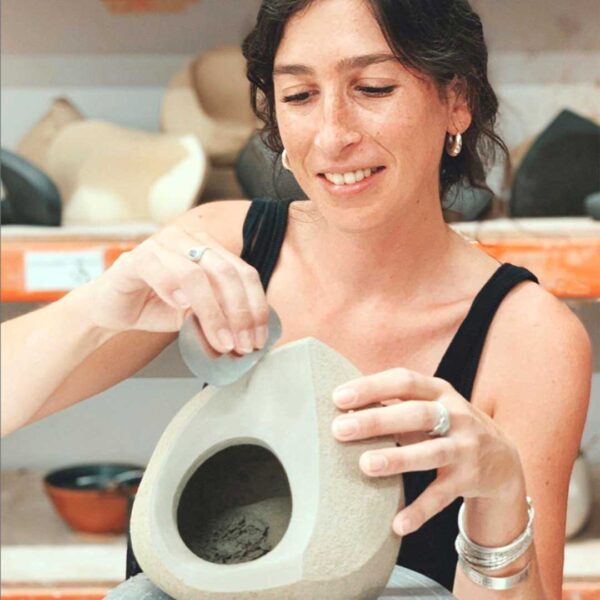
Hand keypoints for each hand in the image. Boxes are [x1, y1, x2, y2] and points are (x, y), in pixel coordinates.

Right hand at [86, 223, 268, 354]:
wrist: (111, 309)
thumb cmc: (156, 307)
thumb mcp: (197, 314)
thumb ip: (221, 315)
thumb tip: (250, 337)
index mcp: (210, 248)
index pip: (244, 273)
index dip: (256, 307)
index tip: (259, 338)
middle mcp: (189, 240)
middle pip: (227, 273)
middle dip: (240, 313)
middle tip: (243, 344)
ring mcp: (162, 245)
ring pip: (198, 275)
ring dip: (213, 313)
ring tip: (220, 341)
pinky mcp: (136, 257)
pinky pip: (160, 269)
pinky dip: (174, 290)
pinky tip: (181, 309)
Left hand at [330, 368, 523, 535]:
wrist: (502, 459)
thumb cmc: (447, 427)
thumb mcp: (429, 407)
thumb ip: (394, 405)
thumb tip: (343, 409)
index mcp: (439, 391)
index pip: (404, 381)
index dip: (372, 387)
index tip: (338, 397)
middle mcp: (456, 415)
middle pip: (416, 414)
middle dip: (377, 420)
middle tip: (340, 429)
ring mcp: (466, 448)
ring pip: (431, 452)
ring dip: (398, 459)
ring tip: (366, 465)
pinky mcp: (470, 479)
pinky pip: (442, 496)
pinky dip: (421, 510)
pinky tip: (397, 523)